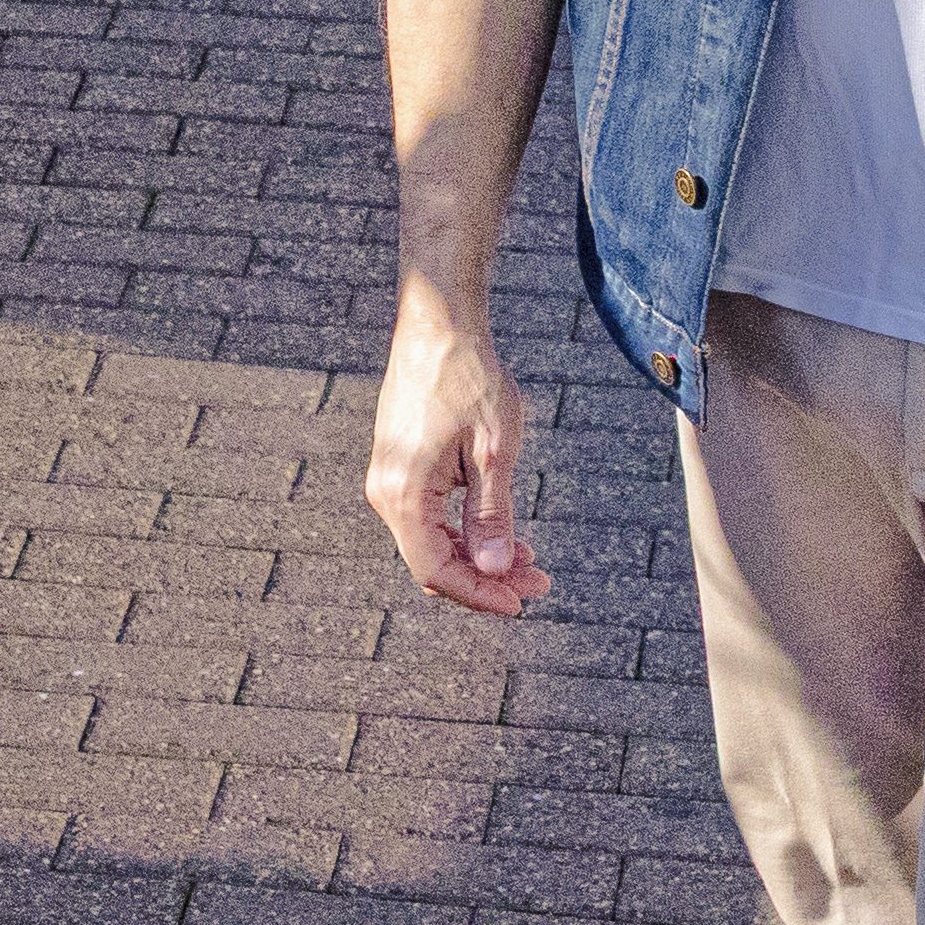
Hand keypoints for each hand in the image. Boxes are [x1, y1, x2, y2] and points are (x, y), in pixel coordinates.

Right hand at [365, 294, 545, 615]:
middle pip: (433, 561)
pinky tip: (501, 532)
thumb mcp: (494, 452)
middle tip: (539, 580)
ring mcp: (388, 478)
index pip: (436, 569)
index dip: (479, 594)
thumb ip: (492, 516)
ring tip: (531, 558)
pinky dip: (463, 532)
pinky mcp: (399, 465)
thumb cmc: (469, 379)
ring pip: (431, 541)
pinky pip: (427, 517)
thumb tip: (494, 571)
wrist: (438, 324)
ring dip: (478, 557)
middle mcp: (385, 492)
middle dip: (486, 579)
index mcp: (403, 493)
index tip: (522, 601)